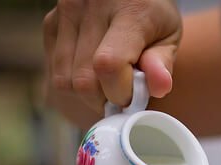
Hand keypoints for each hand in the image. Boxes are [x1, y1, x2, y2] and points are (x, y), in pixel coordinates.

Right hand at [43, 0, 181, 126]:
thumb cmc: (153, 20)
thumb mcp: (169, 38)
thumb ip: (162, 64)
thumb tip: (160, 87)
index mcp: (129, 10)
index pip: (109, 66)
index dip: (120, 93)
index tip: (133, 96)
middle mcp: (91, 6)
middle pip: (84, 81)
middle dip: (104, 100)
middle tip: (121, 93)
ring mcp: (66, 12)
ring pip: (65, 82)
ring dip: (87, 95)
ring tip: (107, 83)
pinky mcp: (51, 22)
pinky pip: (56, 72)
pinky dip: (74, 83)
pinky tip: (91, 72)